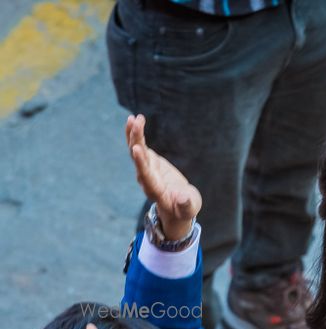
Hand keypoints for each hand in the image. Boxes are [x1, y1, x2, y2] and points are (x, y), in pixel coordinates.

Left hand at [126, 114, 201, 240]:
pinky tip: (135, 120)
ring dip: (134, 134)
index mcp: (155, 190)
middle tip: (136, 123)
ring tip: (134, 118)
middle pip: (137, 158)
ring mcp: (145, 168)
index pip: (145, 175)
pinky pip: (139, 145)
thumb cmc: (185, 209)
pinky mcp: (149, 161)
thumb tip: (183, 198)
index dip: (140, 162)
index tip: (136, 149)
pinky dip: (136, 134)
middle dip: (136, 140)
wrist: (177, 206)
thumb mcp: (188, 208)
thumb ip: (185, 204)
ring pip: (135, 149)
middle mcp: (145, 178)